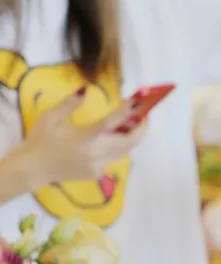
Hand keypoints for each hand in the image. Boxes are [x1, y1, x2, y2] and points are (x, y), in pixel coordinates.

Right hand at [15, 89, 145, 186]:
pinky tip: (115, 137)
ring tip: (133, 122)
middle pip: (129, 142)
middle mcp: (95, 153)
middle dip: (141, 128)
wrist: (34, 169)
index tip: (138, 101)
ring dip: (132, 137)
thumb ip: (69, 103)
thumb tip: (85, 90)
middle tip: (144, 114)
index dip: (127, 112)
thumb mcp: (50, 117)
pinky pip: (115, 158)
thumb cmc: (40, 140)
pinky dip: (119, 147)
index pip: (111, 123)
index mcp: (83, 138)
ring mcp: (99, 166)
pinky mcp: (99, 173)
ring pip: (125, 151)